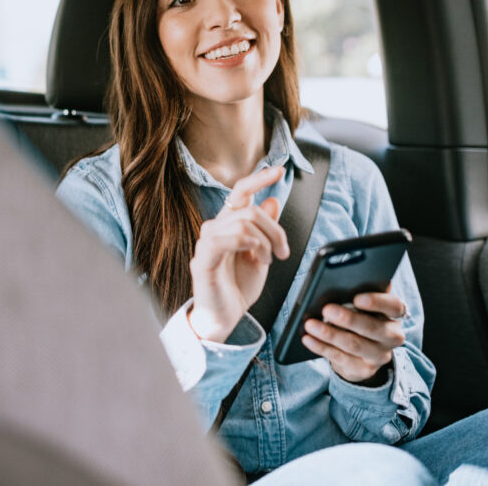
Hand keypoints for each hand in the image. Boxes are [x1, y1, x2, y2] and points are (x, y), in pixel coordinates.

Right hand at [187, 166, 290, 341]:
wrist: (224, 318)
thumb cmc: (238, 287)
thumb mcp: (261, 254)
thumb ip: (266, 229)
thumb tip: (273, 200)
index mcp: (229, 224)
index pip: (241, 192)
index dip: (259, 178)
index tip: (279, 170)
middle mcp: (215, 228)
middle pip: (250, 209)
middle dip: (275, 230)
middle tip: (284, 252)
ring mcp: (207, 242)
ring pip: (243, 223)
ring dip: (264, 243)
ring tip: (267, 261)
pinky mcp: (203, 258)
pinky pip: (226, 238)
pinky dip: (247, 244)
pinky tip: (253, 257)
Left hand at [301, 287, 406, 383]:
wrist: (361, 351)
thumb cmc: (359, 316)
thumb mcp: (363, 305)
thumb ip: (357, 293)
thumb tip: (335, 286)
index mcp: (394, 313)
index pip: (394, 305)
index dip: (377, 302)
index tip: (356, 298)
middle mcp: (392, 335)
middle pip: (373, 328)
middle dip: (348, 319)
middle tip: (326, 309)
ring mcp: (380, 355)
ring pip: (354, 344)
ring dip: (330, 334)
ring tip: (310, 324)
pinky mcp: (364, 369)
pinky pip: (341, 358)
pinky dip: (322, 347)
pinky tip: (309, 339)